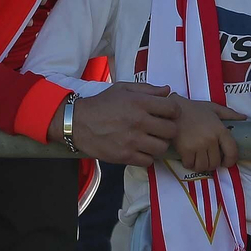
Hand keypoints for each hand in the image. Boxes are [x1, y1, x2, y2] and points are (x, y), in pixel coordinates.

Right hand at [50, 82, 178, 166]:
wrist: (77, 123)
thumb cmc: (102, 104)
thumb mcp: (123, 89)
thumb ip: (147, 89)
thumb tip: (168, 90)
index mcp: (140, 102)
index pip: (173, 109)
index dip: (173, 111)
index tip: (166, 114)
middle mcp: (138, 121)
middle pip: (171, 130)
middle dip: (168, 129)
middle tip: (159, 129)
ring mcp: (132, 140)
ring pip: (162, 148)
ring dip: (158, 144)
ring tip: (150, 140)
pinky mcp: (125, 156)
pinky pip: (148, 161)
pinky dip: (146, 156)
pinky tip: (140, 150)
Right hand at [171, 96, 246, 173]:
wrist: (171, 110)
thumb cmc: (193, 109)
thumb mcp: (213, 108)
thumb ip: (229, 114)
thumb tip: (244, 118)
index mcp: (220, 130)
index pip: (232, 152)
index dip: (230, 161)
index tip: (226, 162)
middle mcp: (211, 139)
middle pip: (216, 163)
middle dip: (212, 163)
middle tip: (207, 158)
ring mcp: (198, 146)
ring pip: (203, 166)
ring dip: (200, 165)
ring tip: (197, 159)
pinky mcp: (185, 150)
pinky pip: (190, 165)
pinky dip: (189, 164)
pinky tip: (187, 157)